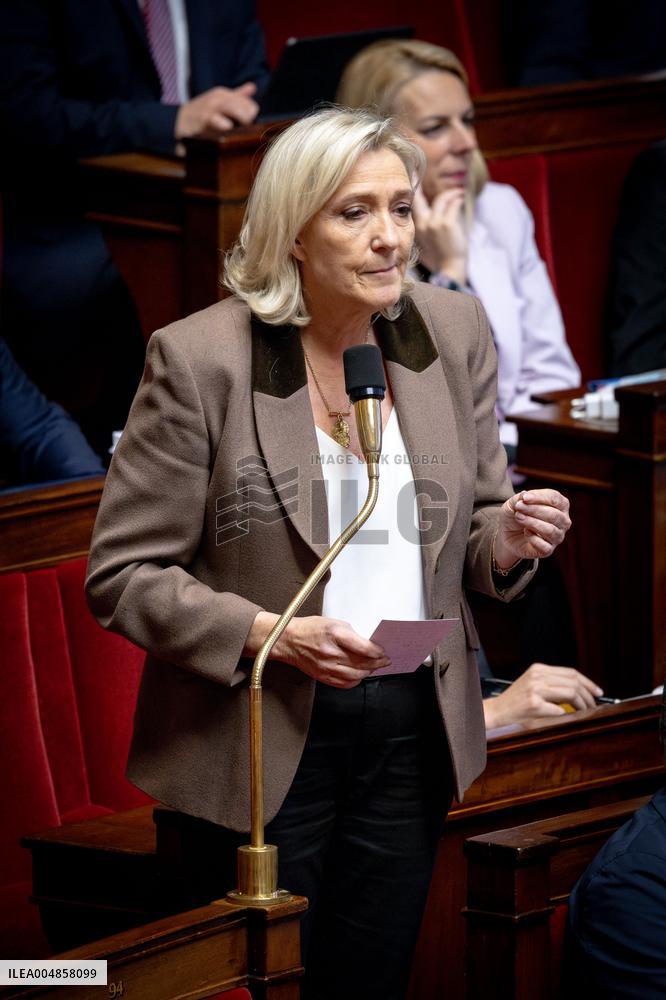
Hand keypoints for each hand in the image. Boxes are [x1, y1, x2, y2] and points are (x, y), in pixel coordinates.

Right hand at [175, 83, 258, 140]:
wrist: (177, 123)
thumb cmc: (199, 114)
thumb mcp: (217, 101)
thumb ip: (236, 96)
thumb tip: (253, 87)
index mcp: (223, 94)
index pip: (249, 103)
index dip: (252, 115)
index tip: (248, 124)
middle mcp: (218, 97)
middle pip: (246, 107)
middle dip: (249, 119)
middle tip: (245, 129)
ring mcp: (211, 107)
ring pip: (236, 110)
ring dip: (242, 121)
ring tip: (238, 129)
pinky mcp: (204, 119)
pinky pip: (221, 122)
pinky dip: (226, 127)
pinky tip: (226, 131)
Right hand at [246, 612, 389, 687]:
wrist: (289, 641)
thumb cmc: (310, 629)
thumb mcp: (333, 622)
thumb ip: (351, 634)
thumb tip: (368, 646)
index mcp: (335, 634)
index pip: (364, 648)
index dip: (378, 652)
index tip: (383, 652)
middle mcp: (331, 652)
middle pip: (362, 663)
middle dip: (377, 663)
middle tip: (384, 661)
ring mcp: (326, 667)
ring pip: (356, 675)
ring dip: (368, 672)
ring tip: (373, 667)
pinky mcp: (322, 676)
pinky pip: (345, 683)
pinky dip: (355, 680)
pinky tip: (359, 674)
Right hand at [412, 184, 467, 282]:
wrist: (449, 268)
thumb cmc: (440, 255)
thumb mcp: (426, 241)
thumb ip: (425, 225)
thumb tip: (430, 210)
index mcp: (416, 228)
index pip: (410, 205)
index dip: (411, 189)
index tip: (412, 176)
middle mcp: (422, 224)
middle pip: (419, 198)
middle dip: (418, 182)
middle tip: (420, 172)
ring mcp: (434, 224)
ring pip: (441, 199)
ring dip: (451, 194)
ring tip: (458, 193)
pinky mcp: (446, 224)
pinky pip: (452, 204)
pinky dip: (458, 199)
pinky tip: (461, 198)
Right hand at [483, 664, 602, 728]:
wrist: (497, 711)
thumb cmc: (516, 701)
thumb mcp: (533, 684)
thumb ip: (552, 683)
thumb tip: (580, 690)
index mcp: (539, 669)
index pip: (570, 672)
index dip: (588, 682)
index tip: (597, 692)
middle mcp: (537, 676)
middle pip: (573, 681)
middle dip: (588, 694)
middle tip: (594, 704)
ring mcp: (535, 689)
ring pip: (570, 692)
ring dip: (582, 704)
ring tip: (584, 711)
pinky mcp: (533, 703)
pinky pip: (559, 709)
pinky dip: (567, 713)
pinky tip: (567, 717)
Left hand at [493, 489, 571, 568]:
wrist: (508, 534)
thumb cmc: (517, 514)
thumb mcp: (514, 503)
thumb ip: (519, 498)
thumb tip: (525, 494)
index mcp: (560, 505)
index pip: (555, 499)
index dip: (540, 497)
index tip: (524, 498)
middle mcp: (563, 521)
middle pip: (554, 514)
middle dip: (534, 510)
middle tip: (518, 507)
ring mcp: (558, 536)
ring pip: (550, 530)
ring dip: (532, 522)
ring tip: (519, 517)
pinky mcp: (549, 550)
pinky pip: (544, 546)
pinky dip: (532, 538)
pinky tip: (526, 533)